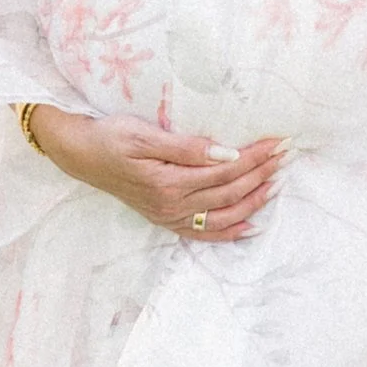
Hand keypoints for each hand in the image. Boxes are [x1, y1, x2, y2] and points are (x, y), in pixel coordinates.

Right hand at [25, 107, 285, 238]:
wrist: (80, 154)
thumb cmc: (110, 136)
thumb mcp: (144, 134)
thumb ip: (186, 147)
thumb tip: (226, 153)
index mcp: (169, 181)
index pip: (225, 169)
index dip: (254, 156)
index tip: (277, 142)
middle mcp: (171, 205)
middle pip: (229, 191)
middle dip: (261, 174)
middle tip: (286, 156)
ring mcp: (168, 216)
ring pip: (222, 213)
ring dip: (253, 200)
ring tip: (276, 182)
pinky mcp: (163, 219)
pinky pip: (202, 232)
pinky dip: (228, 231)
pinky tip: (250, 226)